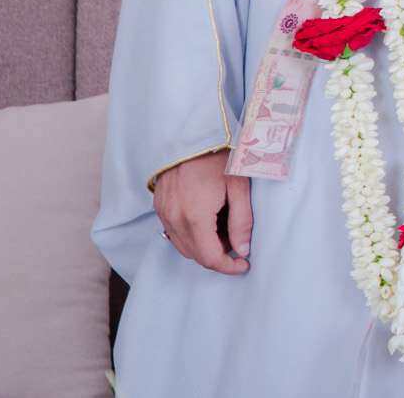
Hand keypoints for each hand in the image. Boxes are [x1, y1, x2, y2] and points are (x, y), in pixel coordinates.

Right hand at [153, 150, 251, 274]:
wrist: (189, 136)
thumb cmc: (217, 158)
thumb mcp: (238, 187)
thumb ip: (242, 222)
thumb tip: (242, 250)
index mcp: (195, 217)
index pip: (210, 258)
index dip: (229, 267)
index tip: (244, 264)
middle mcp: (174, 220)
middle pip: (196, 256)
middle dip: (219, 255)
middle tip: (237, 239)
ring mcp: (164, 215)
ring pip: (184, 247)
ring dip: (204, 247)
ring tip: (224, 228)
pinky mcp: (160, 208)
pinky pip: (174, 234)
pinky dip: (191, 237)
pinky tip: (207, 221)